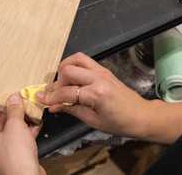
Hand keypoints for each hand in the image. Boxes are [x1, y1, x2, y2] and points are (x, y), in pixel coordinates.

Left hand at [0, 94, 44, 174]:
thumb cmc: (15, 158)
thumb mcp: (16, 125)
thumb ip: (14, 110)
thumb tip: (13, 100)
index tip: (1, 107)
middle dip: (7, 117)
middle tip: (17, 109)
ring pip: (6, 137)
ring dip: (17, 127)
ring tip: (28, 118)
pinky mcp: (11, 162)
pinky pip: (15, 145)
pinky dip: (23, 137)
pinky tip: (34, 130)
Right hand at [37, 52, 151, 137]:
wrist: (141, 115)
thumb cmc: (119, 123)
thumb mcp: (93, 121)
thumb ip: (72, 110)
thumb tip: (54, 106)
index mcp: (97, 93)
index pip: (67, 92)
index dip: (51, 97)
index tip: (41, 100)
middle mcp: (98, 78)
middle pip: (68, 70)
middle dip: (57, 82)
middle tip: (53, 95)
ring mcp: (102, 71)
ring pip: (76, 59)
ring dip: (65, 69)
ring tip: (61, 83)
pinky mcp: (104, 69)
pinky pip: (84, 61)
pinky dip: (74, 66)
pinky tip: (71, 79)